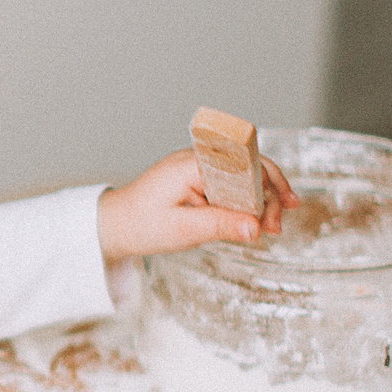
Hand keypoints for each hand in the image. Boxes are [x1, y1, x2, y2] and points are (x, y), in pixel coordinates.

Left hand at [96, 147, 297, 262]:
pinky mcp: (199, 180)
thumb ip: (219, 226)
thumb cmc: (141, 224)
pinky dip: (246, 202)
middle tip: (276, 227)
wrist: (115, 224)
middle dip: (268, 195)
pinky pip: (230, 186)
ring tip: (272, 226)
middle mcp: (198, 160)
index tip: (274, 212)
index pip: (242, 166)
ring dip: (261, 200)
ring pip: (243, 178)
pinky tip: (256, 220)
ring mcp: (199, 169)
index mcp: (192, 165)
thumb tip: (255, 227)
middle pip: (248, 169)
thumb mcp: (182, 230)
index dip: (265, 187)